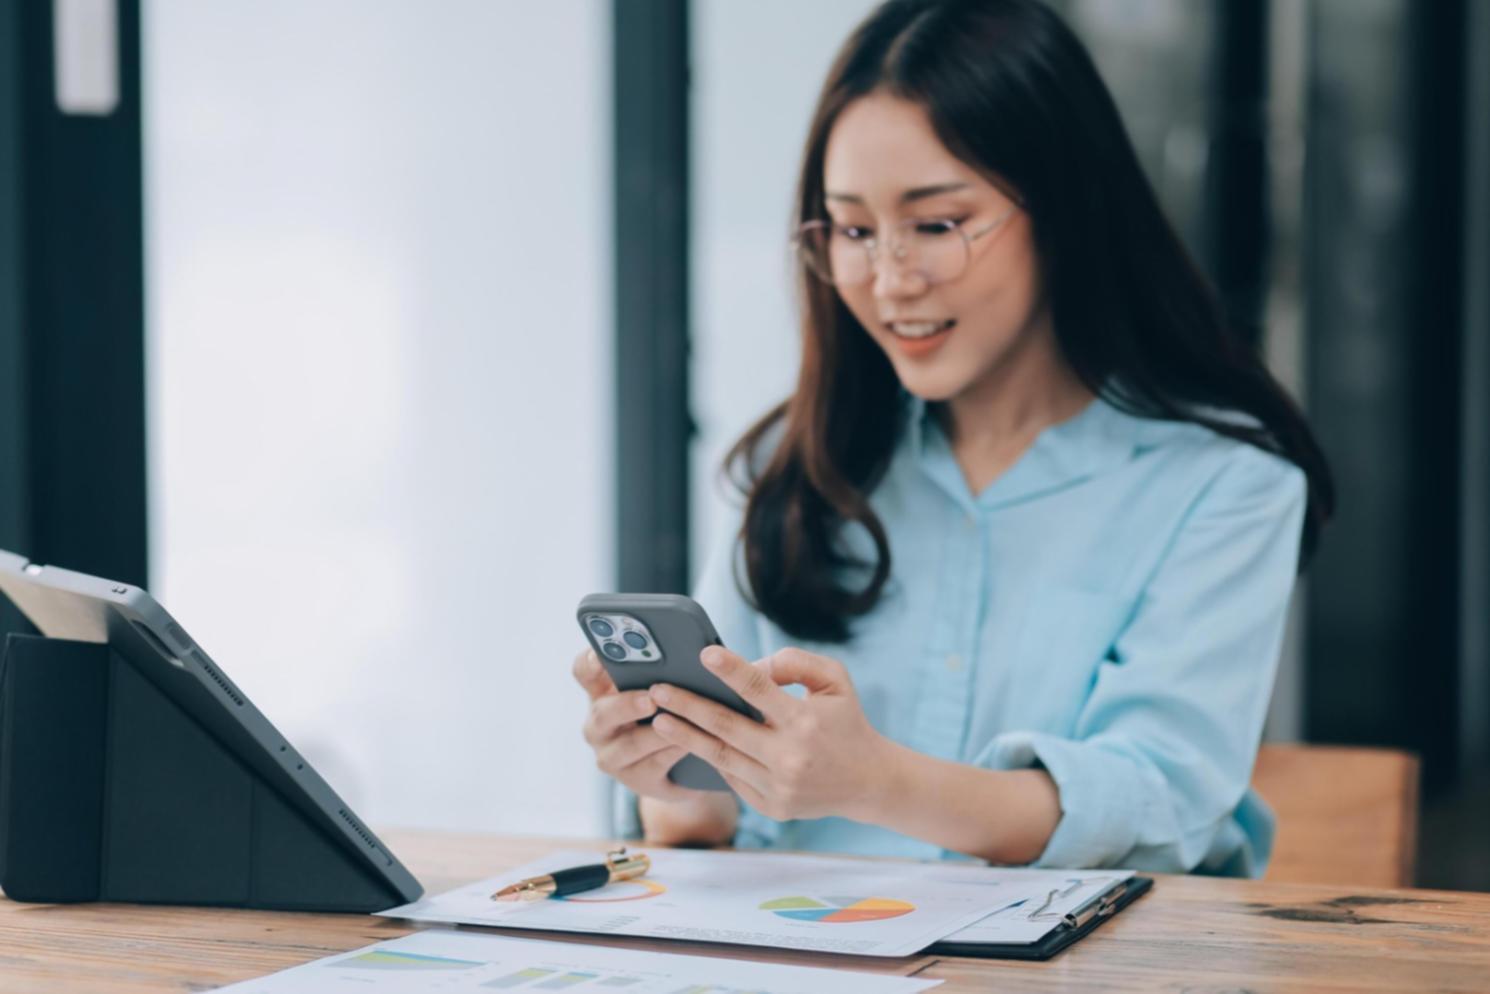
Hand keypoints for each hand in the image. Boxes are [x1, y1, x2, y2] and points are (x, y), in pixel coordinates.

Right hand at [572, 648, 708, 802]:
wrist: (680, 764)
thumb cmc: (667, 711)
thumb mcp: (656, 689)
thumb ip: (657, 671)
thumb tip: (681, 649)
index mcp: (601, 693)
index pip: (584, 672)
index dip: (590, 663)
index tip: (601, 655)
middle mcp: (599, 725)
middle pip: (603, 713)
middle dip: (627, 705)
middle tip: (651, 699)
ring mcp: (612, 756)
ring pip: (630, 744)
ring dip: (656, 733)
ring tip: (679, 721)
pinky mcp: (635, 780)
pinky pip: (654, 765)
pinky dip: (673, 751)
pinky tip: (690, 743)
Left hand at [648, 646, 892, 822]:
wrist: (868, 782)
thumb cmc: (846, 722)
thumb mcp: (835, 681)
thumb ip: (796, 663)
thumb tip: (753, 666)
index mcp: (805, 720)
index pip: (759, 688)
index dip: (729, 670)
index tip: (703, 654)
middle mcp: (789, 755)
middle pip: (726, 726)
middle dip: (687, 706)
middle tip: (657, 690)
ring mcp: (778, 785)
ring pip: (721, 756)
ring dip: (686, 737)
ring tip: (658, 720)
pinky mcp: (772, 806)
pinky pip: (733, 778)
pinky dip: (711, 760)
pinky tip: (690, 744)